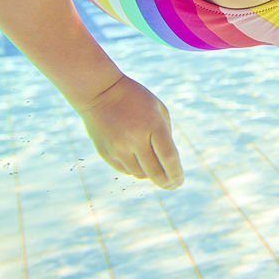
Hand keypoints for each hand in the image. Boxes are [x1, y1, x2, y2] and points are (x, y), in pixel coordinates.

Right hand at [74, 75, 183, 189]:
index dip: (177, 174)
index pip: (169, 158)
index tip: (180, 181)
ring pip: (140, 174)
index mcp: (152, 125)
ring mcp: (118, 148)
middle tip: (172, 186)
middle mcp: (135, 139)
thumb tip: (169, 162)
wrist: (99, 92)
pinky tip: (138, 161)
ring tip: (155, 168)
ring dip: (150, 174)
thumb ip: (166, 134)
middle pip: (155, 172)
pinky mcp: (106, 153)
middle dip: (166, 182)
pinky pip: (126, 170)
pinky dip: (135, 169)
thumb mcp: (158, 108)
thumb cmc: (135, 98)